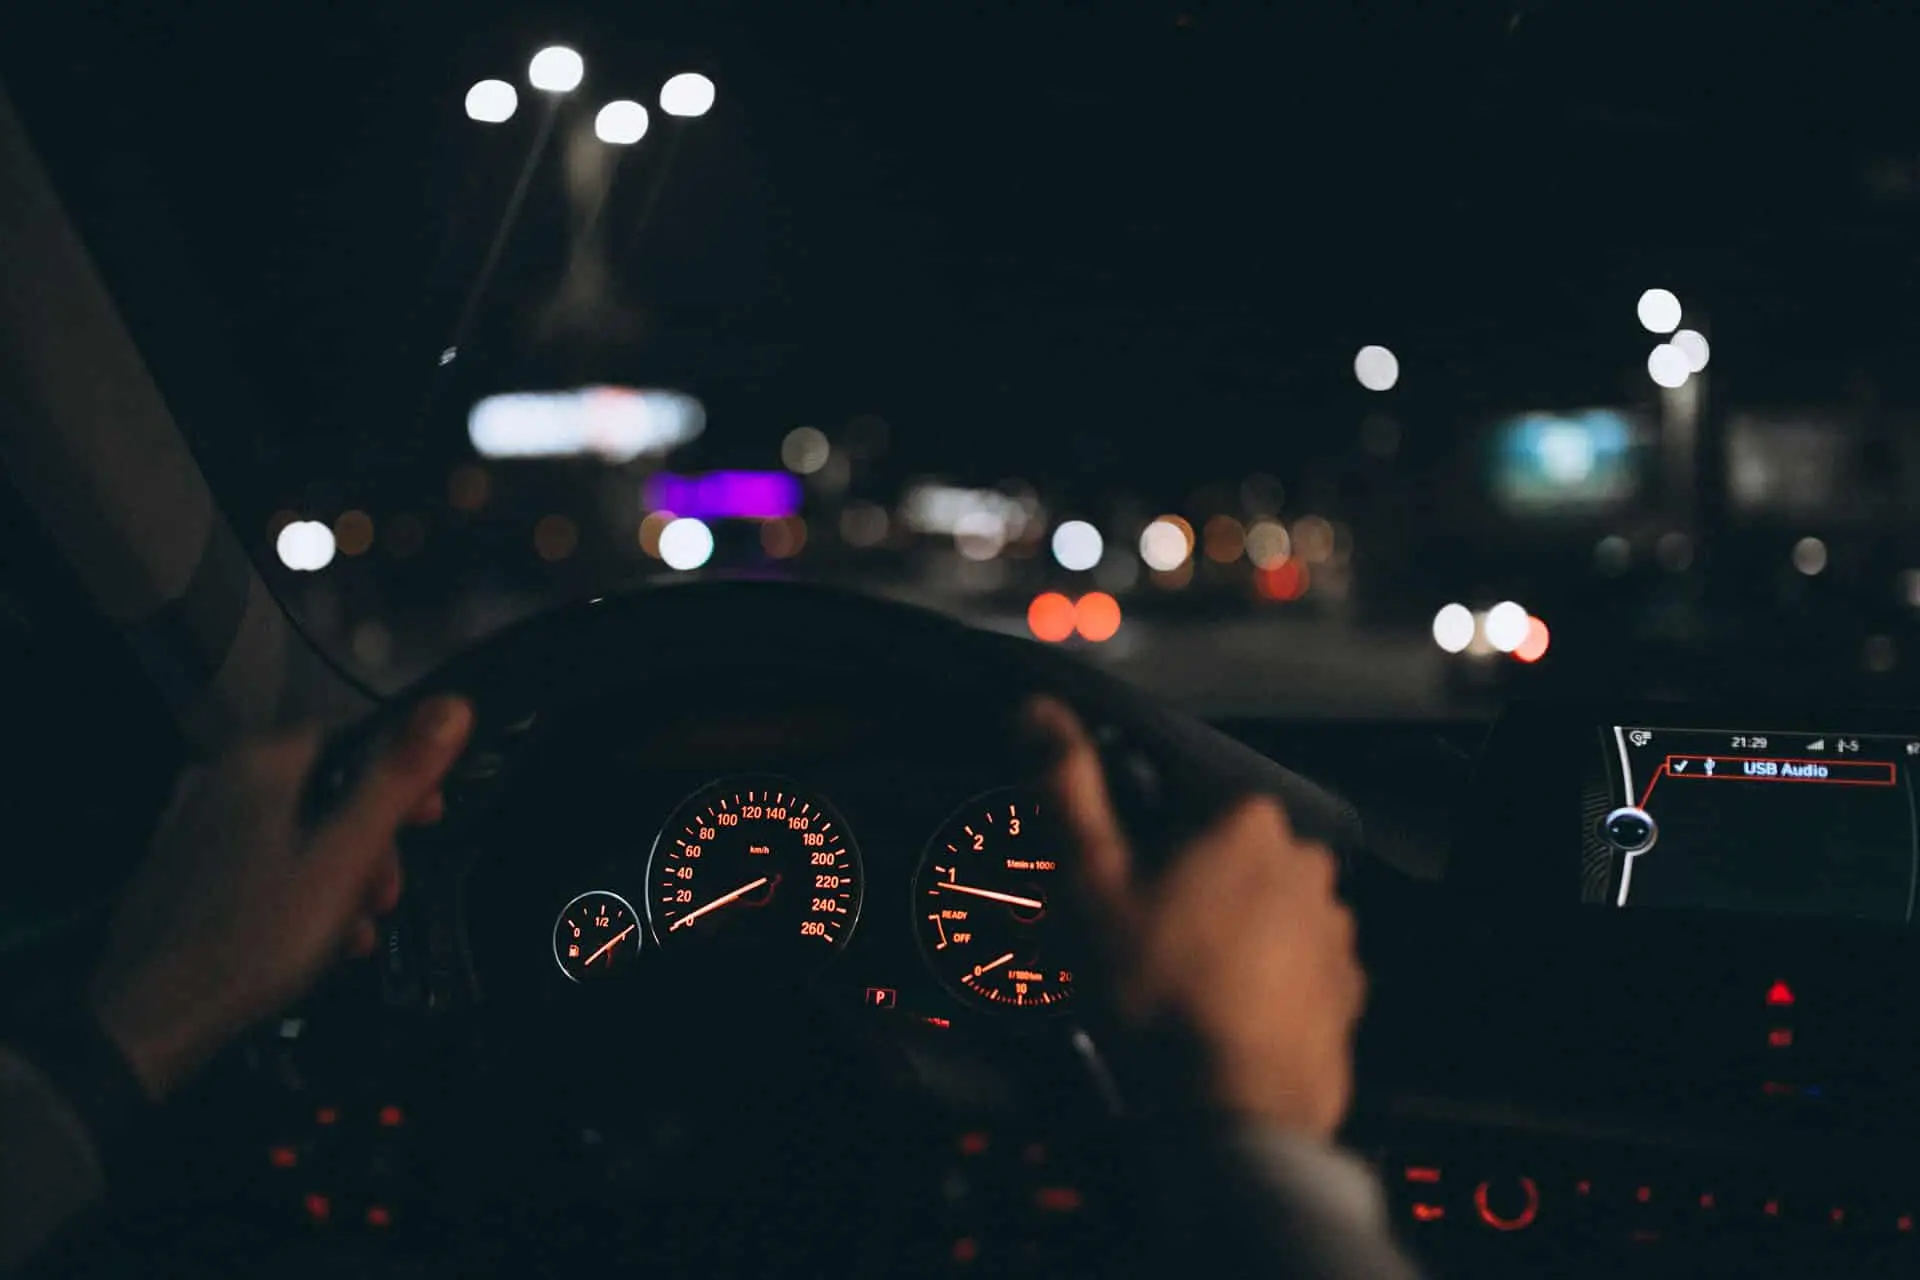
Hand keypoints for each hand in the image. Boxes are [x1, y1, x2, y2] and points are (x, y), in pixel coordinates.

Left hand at [88, 696, 472, 1098]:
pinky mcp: (177, 877)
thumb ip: (397, 779)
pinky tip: (310, 942)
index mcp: (259, 764)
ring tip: (356, 931)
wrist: (149, 1021)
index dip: (401, 772)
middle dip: (371, 842)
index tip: (431, 818)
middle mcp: (218, 781)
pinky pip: (255, 867)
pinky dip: (293, 894)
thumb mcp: (345, 858)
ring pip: (293, 834)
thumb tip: (454, 703)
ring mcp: (190, 830)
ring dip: (338, 878)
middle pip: (324, 790)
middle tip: (388, 895)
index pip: (351, 735)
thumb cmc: (258, 935)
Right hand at [1026, 697, 1364, 1138]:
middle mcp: (1303, 862)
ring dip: (1222, 931)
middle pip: (1221, 854)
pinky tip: (1215, 1010)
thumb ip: (1066, 788)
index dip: (1137, 834)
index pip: (1181, 793)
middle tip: (1135, 938)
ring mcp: (1331, 928)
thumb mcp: (1088, 883)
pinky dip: (1257, 979)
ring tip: (1173, 983)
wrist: (1232, 1110)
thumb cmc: (1158, 995)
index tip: (1114, 878)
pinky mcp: (1343, 989)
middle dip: (1180, 885)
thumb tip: (1043, 711)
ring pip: (1258, 909)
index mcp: (1244, 821)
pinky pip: (1290, 965)